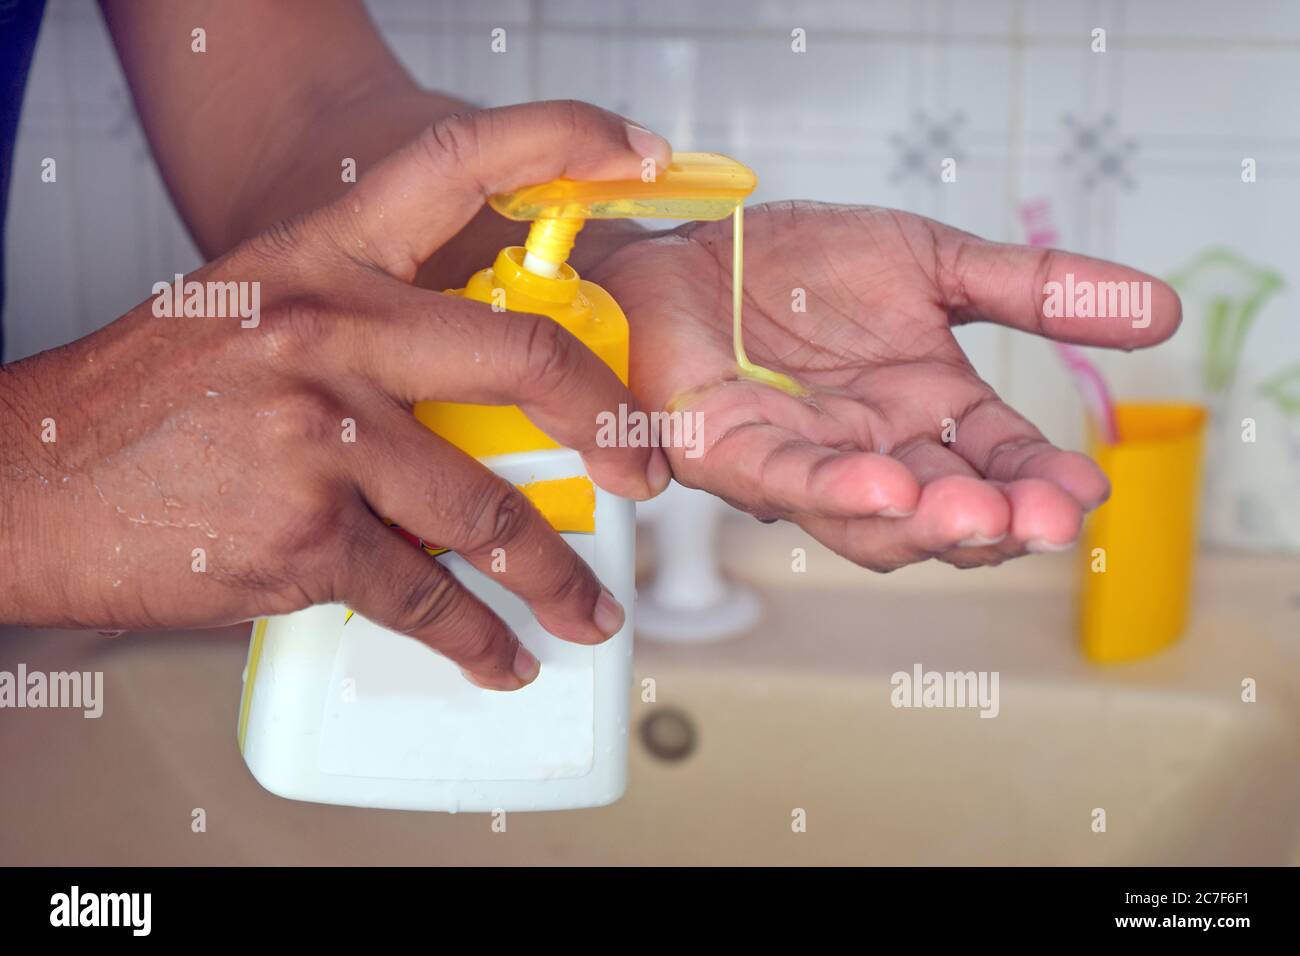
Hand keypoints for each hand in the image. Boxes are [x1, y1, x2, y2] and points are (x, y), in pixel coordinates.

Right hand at [0, 101, 672, 688]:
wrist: (30, 483)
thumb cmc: (145, 401)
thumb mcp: (255, 316)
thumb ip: (366, 332)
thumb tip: (475, 390)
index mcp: (321, 260)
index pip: (455, 164)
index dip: (561, 141)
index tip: (638, 153)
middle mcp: (330, 331)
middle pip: (524, 359)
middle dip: (609, 425)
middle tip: (642, 470)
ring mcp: (322, 435)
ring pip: (490, 508)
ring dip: (555, 573)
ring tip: (588, 606)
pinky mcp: (307, 534)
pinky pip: (425, 592)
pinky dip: (475, 636)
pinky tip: (499, 654)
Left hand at [589, 201, 1180, 570]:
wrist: (693, 244)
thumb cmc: (795, 266)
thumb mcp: (934, 265)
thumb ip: (1034, 290)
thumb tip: (1160, 311)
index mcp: (926, 414)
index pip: (999, 464)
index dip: (1041, 484)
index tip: (1086, 491)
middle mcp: (871, 452)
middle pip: (943, 511)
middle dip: (996, 522)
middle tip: (1045, 520)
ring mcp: (801, 462)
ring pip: (870, 520)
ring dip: (926, 523)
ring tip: (978, 517)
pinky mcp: (730, 450)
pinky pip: (786, 481)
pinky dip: (835, 490)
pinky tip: (885, 488)